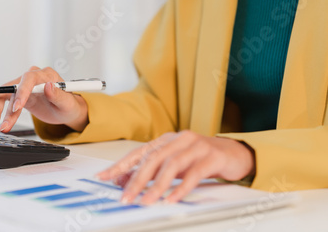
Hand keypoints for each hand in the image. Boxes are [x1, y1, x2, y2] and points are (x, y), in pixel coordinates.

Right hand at [0, 66, 88, 132]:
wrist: (65, 110)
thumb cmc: (68, 105)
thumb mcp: (67, 103)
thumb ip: (58, 95)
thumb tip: (48, 86)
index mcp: (45, 75)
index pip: (29, 79)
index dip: (21, 92)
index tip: (17, 108)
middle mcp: (32, 77)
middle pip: (11, 87)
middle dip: (2, 107)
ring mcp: (23, 86)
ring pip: (3, 95)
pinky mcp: (18, 95)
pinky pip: (3, 100)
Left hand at [96, 130, 254, 203]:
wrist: (235, 152)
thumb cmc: (201, 158)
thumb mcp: (174, 164)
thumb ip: (153, 170)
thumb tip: (126, 181)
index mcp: (167, 139)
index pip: (139, 152)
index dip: (121, 165)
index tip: (104, 176)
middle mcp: (179, 139)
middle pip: (153, 158)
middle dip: (137, 179)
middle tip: (126, 196)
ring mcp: (196, 146)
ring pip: (171, 165)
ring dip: (157, 186)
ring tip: (146, 201)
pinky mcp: (212, 157)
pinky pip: (194, 173)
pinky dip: (181, 187)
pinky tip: (172, 198)